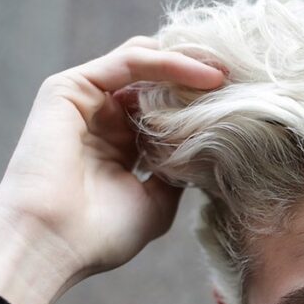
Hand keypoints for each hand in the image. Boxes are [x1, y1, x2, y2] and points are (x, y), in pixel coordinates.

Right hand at [0, 36, 223, 303]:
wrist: (54, 243)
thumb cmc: (101, 235)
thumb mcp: (156, 203)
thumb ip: (177, 172)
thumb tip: (209, 152)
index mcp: (121, 145)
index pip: (167, 110)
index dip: (204, 106)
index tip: (249, 108)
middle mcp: (104, 118)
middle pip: (159, 81)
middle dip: (202, 79)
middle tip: (247, 83)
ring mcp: (87, 101)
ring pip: (147, 64)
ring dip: (192, 65)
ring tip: (231, 75)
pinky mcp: (71, 87)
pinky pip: (131, 61)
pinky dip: (170, 63)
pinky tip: (206, 76)